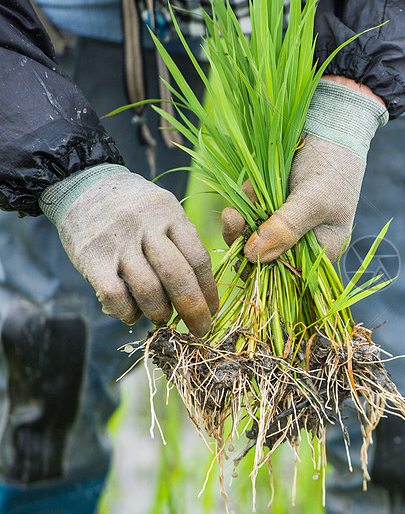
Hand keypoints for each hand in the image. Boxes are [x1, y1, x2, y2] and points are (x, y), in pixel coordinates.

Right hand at [40, 164, 218, 335]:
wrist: (82, 185)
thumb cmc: (133, 207)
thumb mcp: (163, 209)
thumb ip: (181, 240)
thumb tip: (200, 288)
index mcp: (170, 213)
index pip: (198, 259)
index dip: (208, 290)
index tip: (212, 310)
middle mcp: (146, 226)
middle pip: (178, 277)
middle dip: (192, 310)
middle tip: (198, 329)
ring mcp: (118, 242)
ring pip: (148, 290)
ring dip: (159, 312)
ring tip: (161, 317)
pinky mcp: (91, 258)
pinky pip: (116, 296)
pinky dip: (126, 312)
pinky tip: (131, 313)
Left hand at [221, 78, 387, 262]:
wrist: (330, 124)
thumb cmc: (333, 165)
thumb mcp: (312, 201)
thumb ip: (284, 230)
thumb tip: (252, 257)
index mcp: (322, 249)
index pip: (286, 272)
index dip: (261, 267)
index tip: (241, 250)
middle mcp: (302, 240)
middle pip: (265, 255)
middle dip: (245, 238)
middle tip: (233, 218)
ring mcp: (285, 221)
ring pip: (252, 233)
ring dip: (243, 217)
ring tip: (243, 197)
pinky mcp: (272, 203)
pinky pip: (250, 212)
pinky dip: (245, 201)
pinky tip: (248, 188)